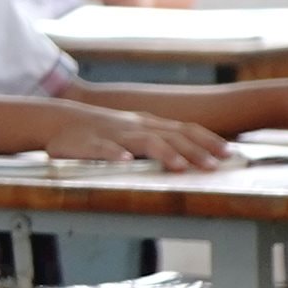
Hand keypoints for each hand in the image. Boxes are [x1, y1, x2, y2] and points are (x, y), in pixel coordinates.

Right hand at [44, 106, 230, 170]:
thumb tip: (193, 157)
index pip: (185, 129)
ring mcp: (114, 134)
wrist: (58, 120)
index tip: (230, 153)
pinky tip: (125, 161)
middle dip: (194, 150)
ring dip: (164, 153)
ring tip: (180, 166)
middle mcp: (135, 127)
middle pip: (170, 135)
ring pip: (143, 141)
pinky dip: (114, 154)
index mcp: (148, 124)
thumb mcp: (133, 132)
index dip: (208, 140)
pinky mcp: (89, 144)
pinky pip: (103, 149)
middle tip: (215, 166)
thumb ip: (158, 141)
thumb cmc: (100, 131)